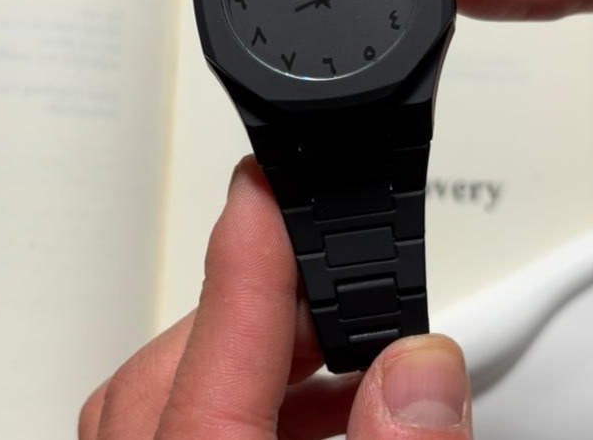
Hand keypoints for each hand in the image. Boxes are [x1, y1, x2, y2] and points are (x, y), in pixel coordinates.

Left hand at [79, 158, 472, 438]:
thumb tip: (422, 368)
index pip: (208, 357)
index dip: (243, 251)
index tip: (263, 178)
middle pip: (175, 363)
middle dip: (263, 303)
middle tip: (344, 278)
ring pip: (169, 392)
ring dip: (261, 357)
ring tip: (351, 358)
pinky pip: (174, 427)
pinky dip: (245, 402)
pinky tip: (321, 414)